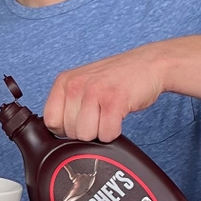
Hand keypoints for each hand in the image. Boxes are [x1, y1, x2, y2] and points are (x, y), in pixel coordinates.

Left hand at [44, 51, 164, 140]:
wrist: (149, 64)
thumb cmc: (116, 79)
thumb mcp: (83, 84)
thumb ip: (68, 104)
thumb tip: (58, 134)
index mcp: (64, 81)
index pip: (51, 121)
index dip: (67, 129)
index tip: (82, 120)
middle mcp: (75, 84)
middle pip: (70, 132)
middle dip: (87, 130)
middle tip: (101, 113)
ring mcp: (94, 91)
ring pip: (86, 136)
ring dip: (101, 132)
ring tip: (109, 114)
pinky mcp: (114, 100)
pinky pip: (106, 134)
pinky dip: (114, 132)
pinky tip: (119, 116)